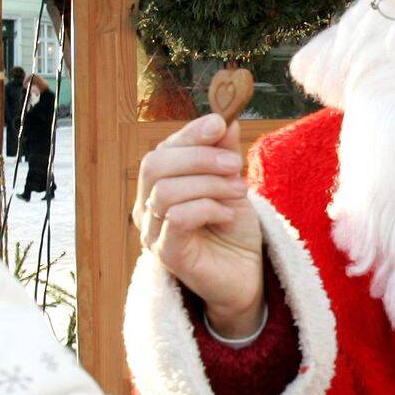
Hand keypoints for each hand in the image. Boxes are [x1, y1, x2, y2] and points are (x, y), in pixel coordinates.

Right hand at [136, 114, 264, 334]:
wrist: (246, 275)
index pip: (161, 150)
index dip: (189, 134)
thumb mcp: (232, 182)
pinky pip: (177, 218)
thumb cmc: (234, 230)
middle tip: (235, 164)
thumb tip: (223, 118)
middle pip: (154, 165)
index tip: (220, 123)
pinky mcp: (167, 255)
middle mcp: (147, 209)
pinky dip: (208, 208)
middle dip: (199, 157)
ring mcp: (152, 233)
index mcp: (158, 187)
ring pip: (165, 191)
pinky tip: (228, 214)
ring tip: (238, 192)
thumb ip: (224, 153)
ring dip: (208, 184)